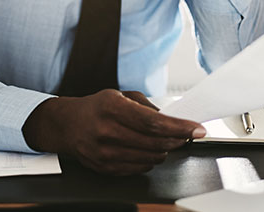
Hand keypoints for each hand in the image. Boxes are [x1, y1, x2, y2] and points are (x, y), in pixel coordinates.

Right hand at [22, 89, 205, 174]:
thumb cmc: (96, 107)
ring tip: (165, 141)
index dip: (179, 127)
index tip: (196, 129)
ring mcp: (105, 152)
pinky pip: (138, 168)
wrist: (66, 125)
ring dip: (164, 150)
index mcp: (112, 107)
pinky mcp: (105, 167)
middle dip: (177, 139)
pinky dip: (149, 160)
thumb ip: (145, 106)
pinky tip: (148, 150)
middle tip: (186, 135)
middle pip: (155, 142)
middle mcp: (107, 131)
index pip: (154, 122)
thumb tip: (170, 119)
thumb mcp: (119, 95)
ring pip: (150, 158)